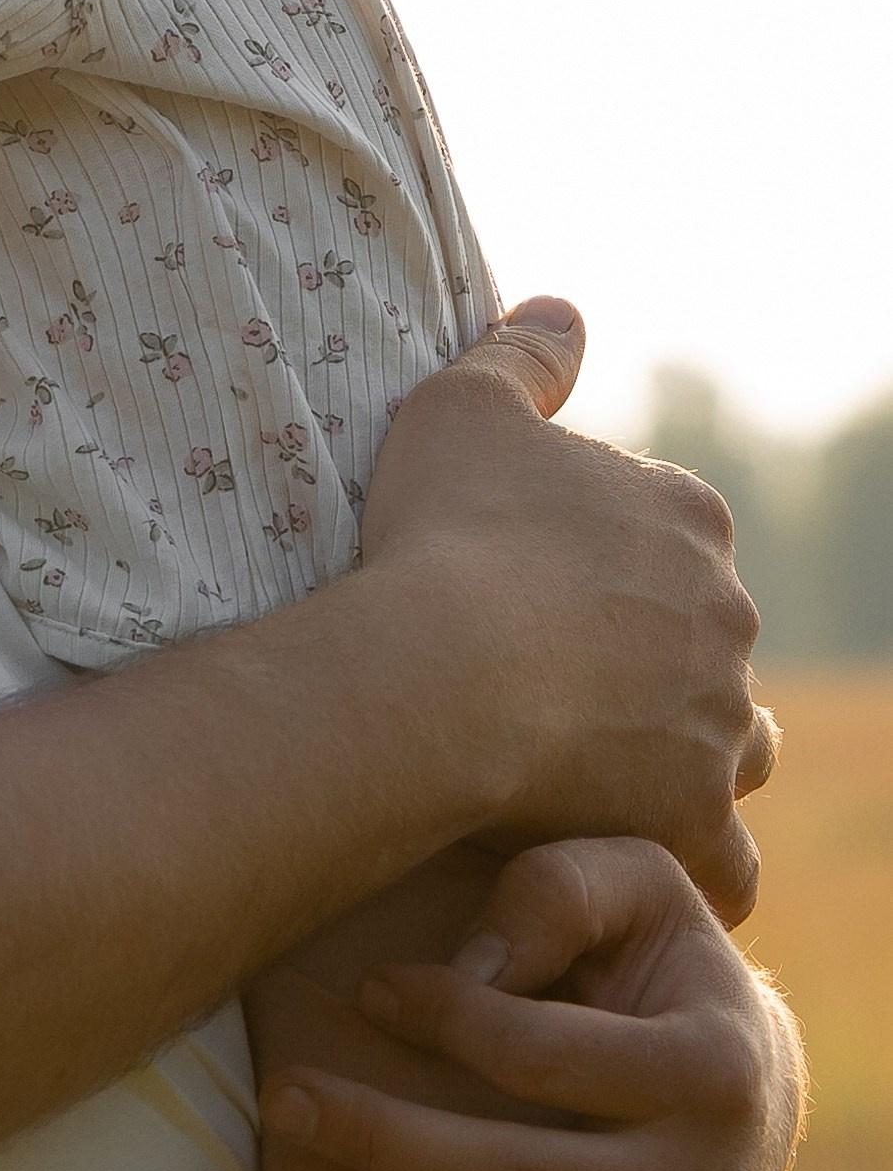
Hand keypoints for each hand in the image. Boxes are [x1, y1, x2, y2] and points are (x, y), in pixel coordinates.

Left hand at [263, 836, 804, 1170]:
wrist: (738, 1062)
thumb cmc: (648, 952)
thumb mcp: (625, 876)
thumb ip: (555, 887)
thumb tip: (477, 953)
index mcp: (707, 1072)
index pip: (538, 1053)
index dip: (442, 1011)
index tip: (364, 985)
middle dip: (386, 1140)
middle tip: (278, 1102)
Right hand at [360, 299, 774, 918]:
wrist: (440, 667)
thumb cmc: (444, 530)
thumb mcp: (462, 406)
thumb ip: (522, 355)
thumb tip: (561, 308)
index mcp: (689, 515)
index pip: (670, 538)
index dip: (604, 565)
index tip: (537, 590)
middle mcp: (729, 616)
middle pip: (705, 641)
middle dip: (652, 660)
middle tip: (554, 686)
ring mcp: (719, 719)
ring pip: (731, 743)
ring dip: (690, 754)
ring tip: (608, 772)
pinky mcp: (694, 811)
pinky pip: (721, 856)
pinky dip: (697, 861)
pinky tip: (642, 858)